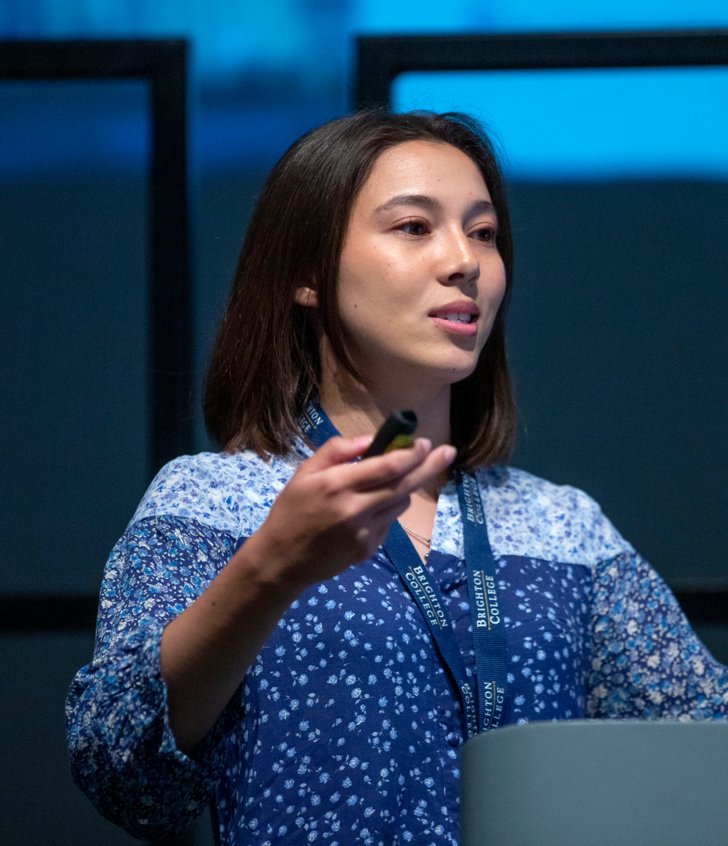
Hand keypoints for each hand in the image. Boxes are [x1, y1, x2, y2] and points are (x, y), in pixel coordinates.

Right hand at [241, 435, 455, 591]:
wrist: (282, 560)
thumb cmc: (291, 510)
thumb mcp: (305, 472)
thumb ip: (337, 451)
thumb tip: (370, 440)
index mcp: (337, 484)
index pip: (387, 466)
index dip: (410, 453)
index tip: (423, 442)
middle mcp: (354, 509)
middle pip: (404, 485)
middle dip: (430, 466)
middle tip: (448, 452)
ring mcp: (364, 533)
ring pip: (400, 504)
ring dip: (405, 488)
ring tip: (393, 481)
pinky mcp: (368, 550)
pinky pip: (388, 523)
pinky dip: (386, 511)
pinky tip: (368, 510)